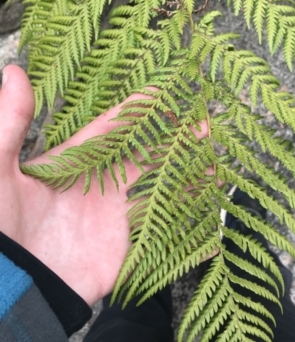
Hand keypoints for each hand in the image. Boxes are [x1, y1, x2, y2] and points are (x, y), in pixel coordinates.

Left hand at [0, 65, 207, 305]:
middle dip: (172, 135)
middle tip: (201, 121)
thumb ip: (10, 124)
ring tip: (210, 153)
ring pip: (159, 182)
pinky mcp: (130, 239)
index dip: (140, 109)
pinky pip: (164, 219)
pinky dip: (185, 207)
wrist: (17, 287)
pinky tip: (206, 194)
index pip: (116, 127)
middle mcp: (103, 182)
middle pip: (146, 152)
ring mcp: (119, 211)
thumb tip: (13, 71)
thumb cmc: (2, 227)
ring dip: (183, 168)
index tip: (165, 92)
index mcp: (77, 162)